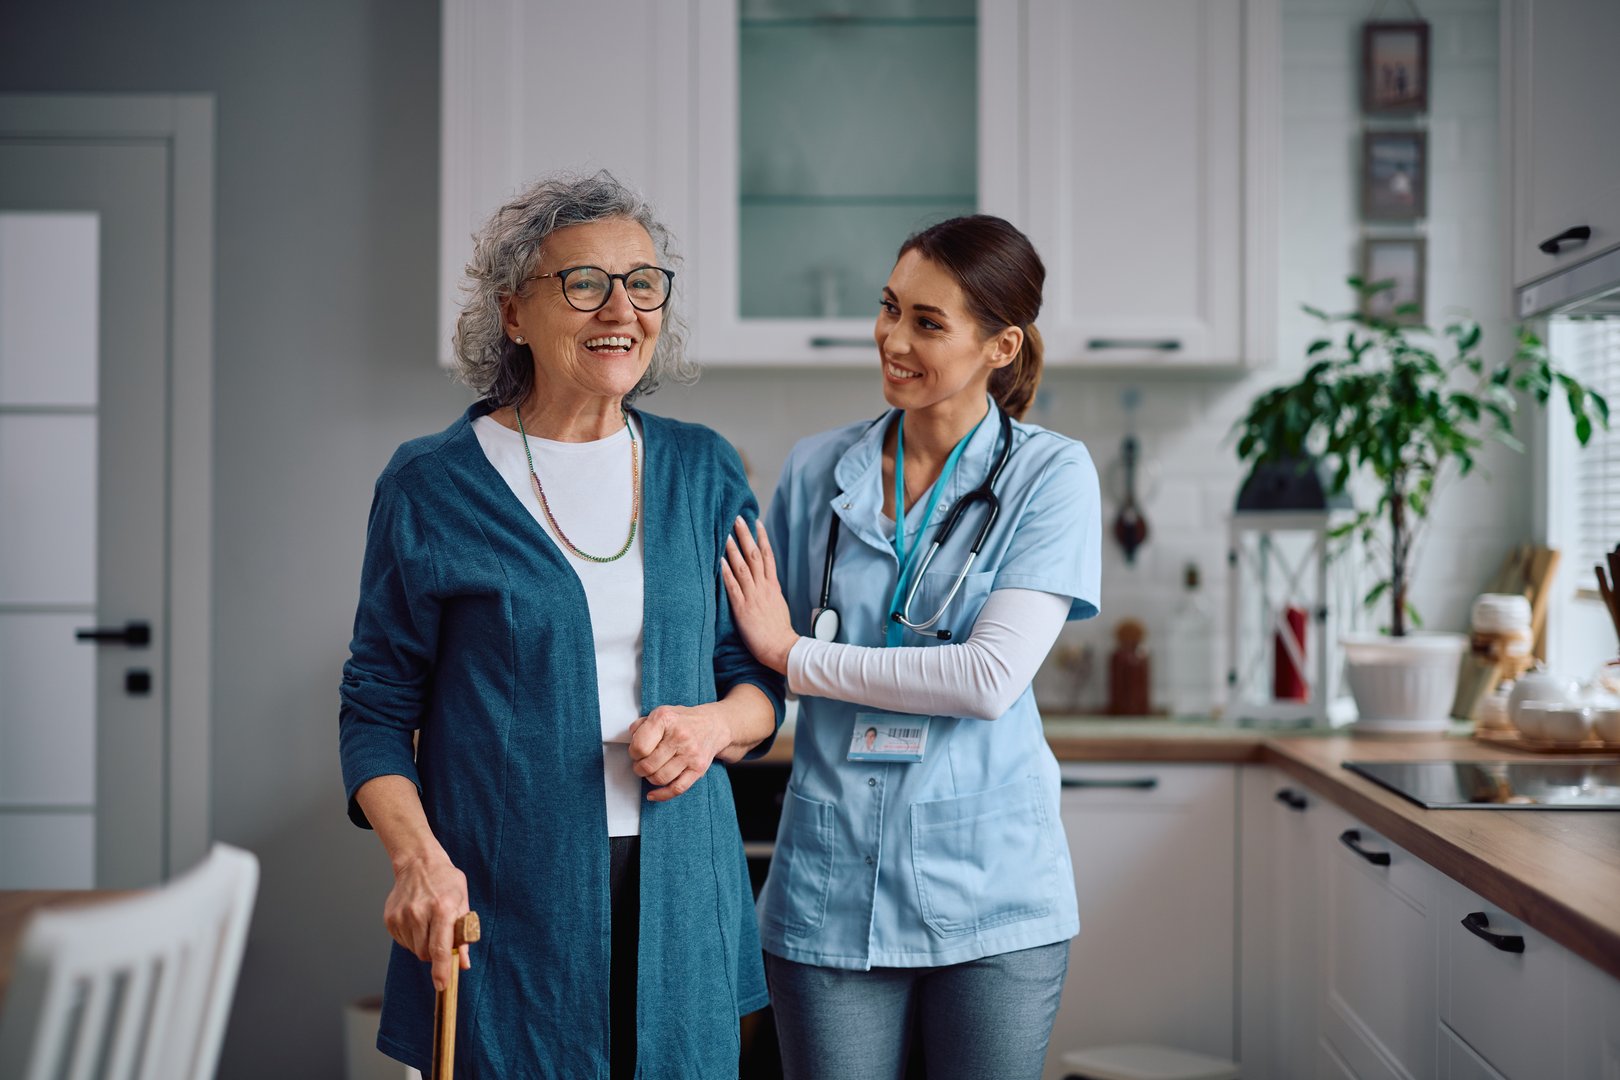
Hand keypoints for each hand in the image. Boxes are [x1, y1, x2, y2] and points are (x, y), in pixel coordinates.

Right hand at [383, 849, 470, 991]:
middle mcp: (419, 913)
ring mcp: (402, 916)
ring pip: (414, 950)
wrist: (419, 863)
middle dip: (435, 954)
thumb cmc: (446, 883)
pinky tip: (417, 921)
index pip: (440, 947)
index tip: (441, 985)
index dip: (441, 969)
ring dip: (423, 945)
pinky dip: (412, 938)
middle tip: (441, 937)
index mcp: (442, 908)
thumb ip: (463, 936)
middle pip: (426, 953)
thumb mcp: (462, 903)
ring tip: (429, 924)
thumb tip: (463, 964)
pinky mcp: (390, 919)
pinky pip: (403, 942)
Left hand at [628, 704, 730, 801]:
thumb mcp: (661, 712)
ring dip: (650, 778)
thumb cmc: (683, 721)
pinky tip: (653, 794)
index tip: (636, 752)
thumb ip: (641, 725)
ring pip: (660, 778)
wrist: (714, 724)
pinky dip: (662, 795)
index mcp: (666, 719)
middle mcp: (679, 736)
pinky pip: (677, 788)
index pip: (640, 746)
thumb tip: (631, 741)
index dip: (633, 753)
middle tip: (641, 764)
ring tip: (651, 771)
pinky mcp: (699, 768)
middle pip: (648, 765)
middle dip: (639, 768)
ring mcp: (691, 754)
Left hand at [721, 516, 798, 674]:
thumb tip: (767, 584)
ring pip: (744, 567)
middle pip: (756, 555)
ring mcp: (753, 596)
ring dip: (734, 549)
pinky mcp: (743, 608)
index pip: (768, 556)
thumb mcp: (778, 606)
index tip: (757, 523)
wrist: (782, 648)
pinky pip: (734, 587)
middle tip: (738, 518)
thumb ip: (771, 593)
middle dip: (746, 535)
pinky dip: (727, 573)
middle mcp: (764, 587)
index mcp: (773, 586)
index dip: (762, 538)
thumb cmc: (779, 632)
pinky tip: (720, 561)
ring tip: (726, 534)